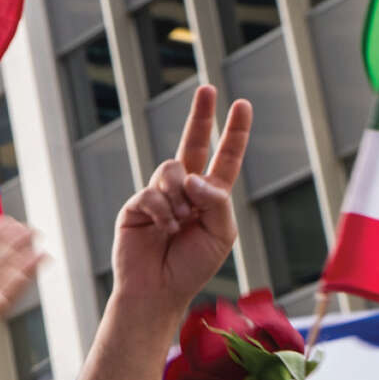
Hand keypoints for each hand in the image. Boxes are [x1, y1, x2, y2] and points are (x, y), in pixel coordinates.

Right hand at [107, 85, 250, 305]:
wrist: (157, 291)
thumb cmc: (192, 266)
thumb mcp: (221, 233)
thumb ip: (217, 200)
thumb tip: (193, 176)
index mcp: (211, 196)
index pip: (226, 157)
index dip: (235, 131)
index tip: (242, 104)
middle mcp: (185, 190)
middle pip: (194, 143)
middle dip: (201, 115)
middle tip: (208, 88)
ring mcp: (159, 196)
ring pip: (172, 169)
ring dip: (180, 195)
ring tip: (178, 223)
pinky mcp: (136, 206)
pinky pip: (152, 192)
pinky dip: (163, 211)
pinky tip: (163, 229)